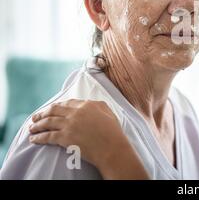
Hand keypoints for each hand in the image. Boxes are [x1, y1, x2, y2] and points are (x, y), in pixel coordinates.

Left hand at [28, 99, 147, 178]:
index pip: (67, 103)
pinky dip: (39, 137)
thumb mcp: (108, 112)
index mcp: (87, 105)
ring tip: (32, 128)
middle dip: (42, 114)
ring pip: (48, 122)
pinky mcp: (65, 138)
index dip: (57, 106)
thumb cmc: (113, 132)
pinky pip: (47, 136)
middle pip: (54, 110)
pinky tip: (34, 139)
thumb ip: (98, 105)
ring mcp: (70, 125)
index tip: (51, 109)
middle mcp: (76, 113)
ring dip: (37, 125)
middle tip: (35, 117)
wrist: (112, 148)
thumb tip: (89, 103)